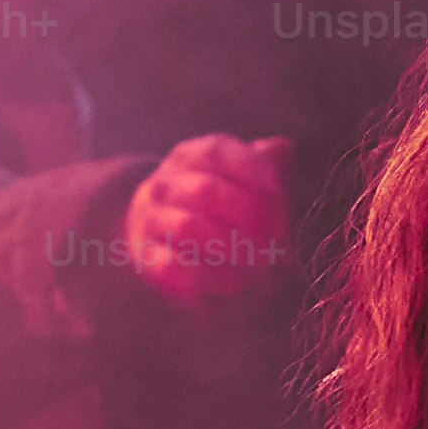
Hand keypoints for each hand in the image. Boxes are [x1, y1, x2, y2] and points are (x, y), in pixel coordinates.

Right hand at [120, 133, 290, 310]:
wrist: (160, 231)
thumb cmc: (215, 203)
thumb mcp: (240, 176)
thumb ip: (264, 163)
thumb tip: (282, 147)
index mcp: (191, 155)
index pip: (219, 155)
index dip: (255, 180)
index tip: (281, 207)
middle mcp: (166, 182)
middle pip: (206, 191)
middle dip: (247, 218)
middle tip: (274, 241)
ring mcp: (150, 218)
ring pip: (188, 227)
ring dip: (230, 245)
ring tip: (258, 261)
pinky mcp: (145, 256)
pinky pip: (172, 264)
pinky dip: (208, 275)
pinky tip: (234, 281)